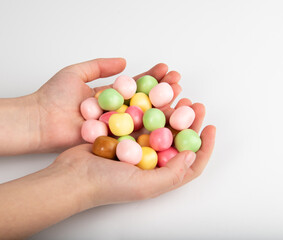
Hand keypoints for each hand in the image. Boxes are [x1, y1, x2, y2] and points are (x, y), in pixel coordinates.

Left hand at [30, 58, 181, 152]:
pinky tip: (167, 119)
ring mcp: (114, 127)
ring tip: (179, 97)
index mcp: (108, 96)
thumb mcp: (76, 72)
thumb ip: (99, 66)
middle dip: (162, 91)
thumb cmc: (53, 96)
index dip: (151, 77)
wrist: (39, 121)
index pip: (135, 84)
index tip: (167, 70)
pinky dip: (150, 128)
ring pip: (142, 117)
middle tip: (179, 83)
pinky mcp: (111, 141)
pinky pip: (133, 134)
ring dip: (161, 107)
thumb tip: (124, 61)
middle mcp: (115, 112)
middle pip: (144, 100)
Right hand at [50, 100, 215, 206]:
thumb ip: (171, 174)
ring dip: (171, 112)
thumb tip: (192, 154)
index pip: (190, 163)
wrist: (72, 176)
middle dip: (189, 123)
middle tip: (195, 105)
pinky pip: (140, 120)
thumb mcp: (143, 186)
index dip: (205, 146)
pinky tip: (154, 98)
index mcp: (159, 176)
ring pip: (160, 126)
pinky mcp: (121, 136)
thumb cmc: (106, 186)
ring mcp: (135, 148)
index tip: (211, 127)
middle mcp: (150, 163)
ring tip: (178, 97)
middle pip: (176, 140)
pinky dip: (148, 109)